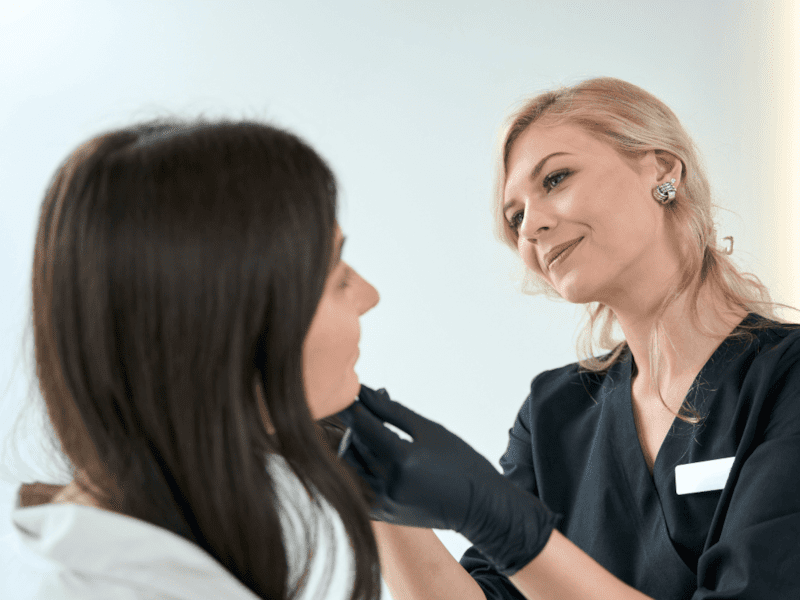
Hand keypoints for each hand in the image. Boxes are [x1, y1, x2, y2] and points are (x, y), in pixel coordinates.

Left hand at [335, 385, 559, 575]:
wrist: (478, 507)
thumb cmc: (459, 462)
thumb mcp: (428, 429)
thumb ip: (392, 411)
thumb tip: (366, 392)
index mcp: (402, 458)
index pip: (363, 425)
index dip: (354, 408)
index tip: (350, 395)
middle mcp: (388, 483)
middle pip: (353, 444)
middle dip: (355, 425)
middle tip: (366, 412)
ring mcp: (383, 502)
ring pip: (350, 465)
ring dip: (356, 446)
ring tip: (374, 435)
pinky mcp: (381, 514)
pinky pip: (356, 485)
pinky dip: (359, 468)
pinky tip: (376, 459)